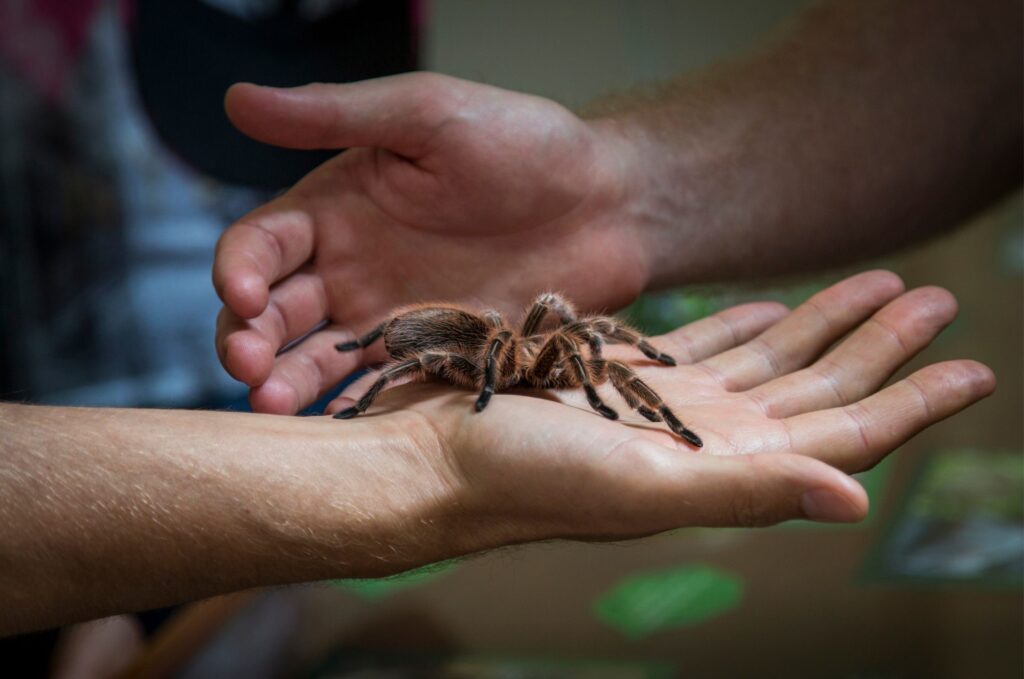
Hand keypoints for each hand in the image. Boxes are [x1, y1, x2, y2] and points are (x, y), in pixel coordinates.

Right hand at [214, 73, 641, 413]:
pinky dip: (351, 410)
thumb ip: (337, 114)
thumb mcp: (427, 112)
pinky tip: (336, 424)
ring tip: (273, 404)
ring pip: (315, 361)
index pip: (259, 246)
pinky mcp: (437, 360)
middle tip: (249, 364)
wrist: (610, 206)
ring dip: (284, 384)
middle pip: (273, 315)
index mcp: (337, 209)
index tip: (242, 291)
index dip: (236, 269)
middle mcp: (352, 270)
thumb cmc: (524, 144)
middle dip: (247, 339)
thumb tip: (235, 98)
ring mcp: (393, 321)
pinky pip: (380, 391)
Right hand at [326, 271, 993, 541]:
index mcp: (728, 468)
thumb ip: (752, 490)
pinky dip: (750, 323)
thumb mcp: (643, 486)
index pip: (846, 434)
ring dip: (827, 324)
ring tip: (877, 284)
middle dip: (881, 346)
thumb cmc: (525, 481)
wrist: (435, 461)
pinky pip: (710, 347)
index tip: (975, 365)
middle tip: (935, 297)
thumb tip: (858, 499)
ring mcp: (673, 408)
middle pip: (821, 389)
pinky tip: (777, 304)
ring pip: (774, 362)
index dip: (913, 402)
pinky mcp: (630, 380)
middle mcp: (712, 440)